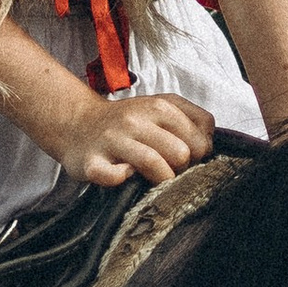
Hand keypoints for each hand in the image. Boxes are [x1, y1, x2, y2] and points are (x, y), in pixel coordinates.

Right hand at [53, 89, 215, 188]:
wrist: (77, 123)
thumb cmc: (128, 122)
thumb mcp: (163, 107)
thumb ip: (194, 120)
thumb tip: (210, 145)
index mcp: (161, 106)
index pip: (201, 138)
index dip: (199, 155)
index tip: (186, 159)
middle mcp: (137, 119)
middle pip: (181, 154)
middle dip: (180, 170)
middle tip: (169, 170)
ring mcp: (113, 139)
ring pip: (154, 164)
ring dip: (160, 180)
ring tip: (153, 179)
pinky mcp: (92, 161)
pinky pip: (112, 176)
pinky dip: (121, 179)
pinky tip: (124, 176)